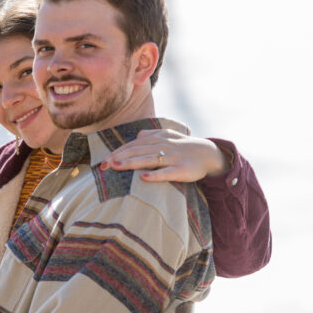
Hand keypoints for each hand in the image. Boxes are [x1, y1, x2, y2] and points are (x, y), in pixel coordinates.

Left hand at [101, 129, 228, 182]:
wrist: (208, 153)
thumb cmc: (184, 146)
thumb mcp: (167, 136)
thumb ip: (151, 135)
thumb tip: (136, 135)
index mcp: (157, 138)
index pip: (133, 145)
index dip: (118, 152)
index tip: (103, 162)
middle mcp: (162, 146)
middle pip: (136, 151)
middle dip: (118, 158)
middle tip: (103, 166)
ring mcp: (172, 157)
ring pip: (148, 160)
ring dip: (131, 163)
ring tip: (116, 166)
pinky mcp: (182, 170)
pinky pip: (167, 172)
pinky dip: (155, 175)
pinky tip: (144, 178)